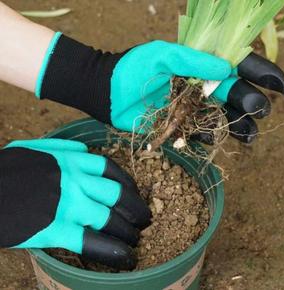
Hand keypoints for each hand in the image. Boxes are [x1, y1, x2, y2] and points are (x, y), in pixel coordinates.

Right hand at [0, 139, 150, 269]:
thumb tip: (85, 149)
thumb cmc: (8, 168)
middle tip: (144, 220)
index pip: (111, 170)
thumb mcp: (37, 147)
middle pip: (117, 195)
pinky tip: (125, 258)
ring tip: (135, 240)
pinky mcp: (55, 229)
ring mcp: (68, 204)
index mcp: (71, 160)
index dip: (127, 184)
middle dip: (135, 210)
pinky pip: (91, 242)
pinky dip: (112, 251)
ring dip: (127, 232)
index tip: (133, 193)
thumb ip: (64, 147)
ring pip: (109, 219)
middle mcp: (75, 180)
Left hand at [37, 34, 283, 143]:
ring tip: (249, 135)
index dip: (261, 75)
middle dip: (250, 103)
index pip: (238, 67)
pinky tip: (208, 139)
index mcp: (201, 66)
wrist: (109, 92)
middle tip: (258, 110)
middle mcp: (200, 87)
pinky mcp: (179, 125)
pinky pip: (198, 133)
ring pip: (221, 118)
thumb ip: (193, 60)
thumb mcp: (163, 55)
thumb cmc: (133, 69)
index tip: (279, 87)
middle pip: (235, 96)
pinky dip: (205, 138)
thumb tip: (227, 69)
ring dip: (237, 126)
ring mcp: (190, 108)